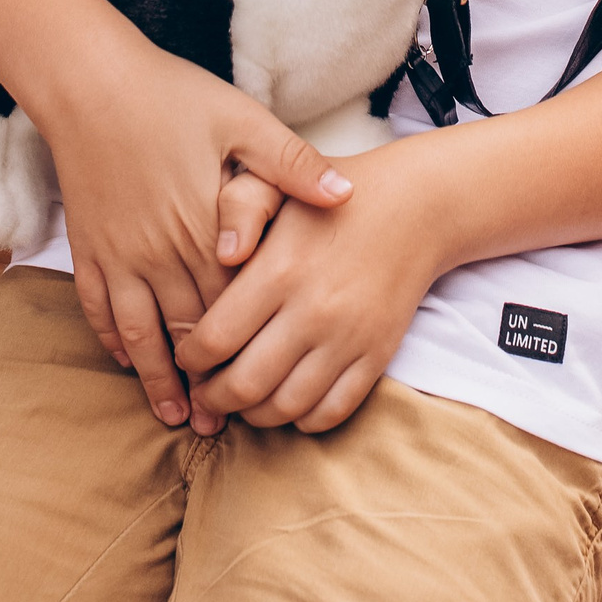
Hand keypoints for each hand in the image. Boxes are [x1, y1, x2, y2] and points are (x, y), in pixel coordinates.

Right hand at [37, 45, 351, 431]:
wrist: (90, 82)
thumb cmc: (170, 97)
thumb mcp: (241, 120)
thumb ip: (292, 164)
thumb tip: (345, 197)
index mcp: (203, 226)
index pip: (233, 305)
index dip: (251, 348)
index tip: (269, 384)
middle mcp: (159, 251)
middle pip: (188, 330)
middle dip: (208, 381)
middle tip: (225, 425)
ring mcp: (119, 253)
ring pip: (141, 333)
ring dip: (158, 378)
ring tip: (175, 417)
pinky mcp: (88, 245)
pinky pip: (99, 308)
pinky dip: (114, 340)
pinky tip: (127, 362)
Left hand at [175, 140, 449, 434]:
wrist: (416, 206)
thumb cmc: (331, 196)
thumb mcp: (277, 180)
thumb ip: (238, 206)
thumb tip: (223, 256)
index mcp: (280, 269)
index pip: (215, 339)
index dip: (190, 358)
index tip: (185, 355)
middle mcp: (313, 310)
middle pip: (244, 384)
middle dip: (214, 398)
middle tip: (204, 392)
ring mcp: (349, 338)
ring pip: (286, 407)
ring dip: (254, 415)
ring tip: (242, 400)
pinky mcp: (377, 355)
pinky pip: (333, 411)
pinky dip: (303, 421)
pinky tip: (288, 403)